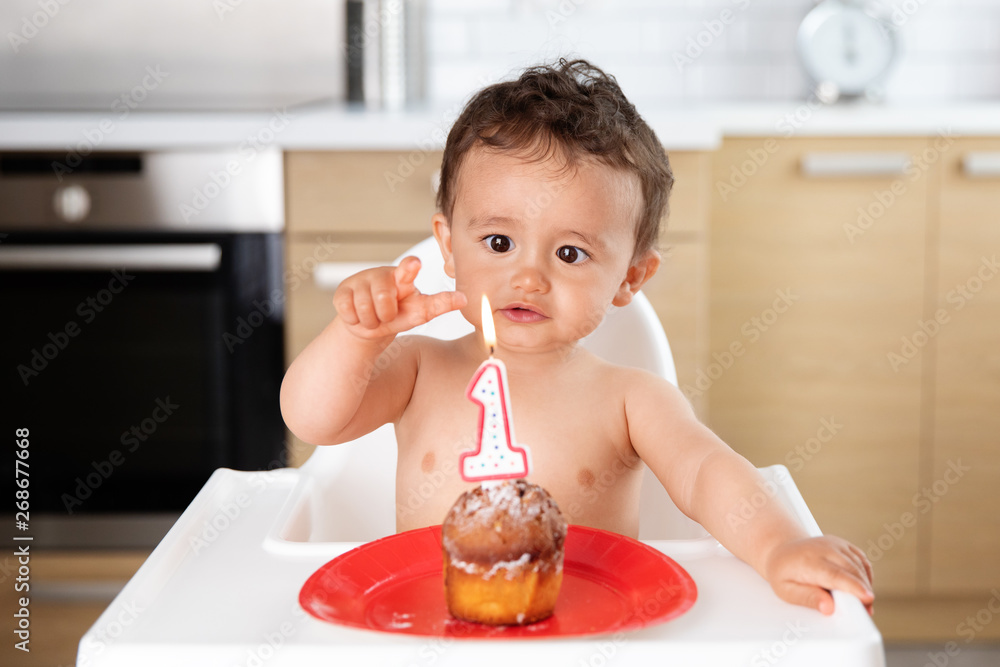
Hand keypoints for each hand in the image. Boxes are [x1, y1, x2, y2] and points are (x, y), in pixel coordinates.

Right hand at [333, 256, 466, 339]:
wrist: (369, 326)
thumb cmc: (398, 314)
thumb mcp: (420, 312)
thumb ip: (440, 304)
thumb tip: (464, 298)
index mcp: (402, 277)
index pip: (407, 269)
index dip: (409, 267)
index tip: (415, 263)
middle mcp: (381, 274)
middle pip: (384, 300)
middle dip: (386, 315)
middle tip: (387, 314)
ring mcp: (359, 280)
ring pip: (365, 309)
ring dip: (371, 321)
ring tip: (374, 316)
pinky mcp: (342, 291)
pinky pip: (348, 312)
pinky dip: (355, 321)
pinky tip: (358, 315)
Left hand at [764, 536, 873, 615]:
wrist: (781, 550)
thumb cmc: (783, 572)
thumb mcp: (786, 591)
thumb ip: (808, 598)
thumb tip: (828, 607)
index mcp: (808, 561)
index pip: (835, 575)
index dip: (853, 587)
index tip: (867, 599)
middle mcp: (823, 548)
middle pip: (851, 570)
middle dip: (863, 590)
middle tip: (866, 610)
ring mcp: (834, 544)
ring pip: (859, 564)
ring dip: (865, 584)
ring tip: (863, 602)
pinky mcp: (842, 544)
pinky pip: (861, 559)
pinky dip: (865, 574)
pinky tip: (862, 586)